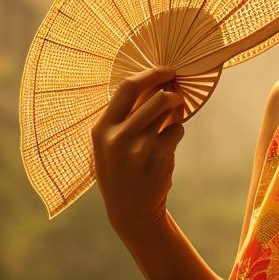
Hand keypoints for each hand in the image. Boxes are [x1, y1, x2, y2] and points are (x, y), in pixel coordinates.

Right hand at [93, 65, 186, 235]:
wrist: (131, 210)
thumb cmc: (120, 170)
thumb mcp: (109, 144)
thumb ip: (124, 117)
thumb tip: (155, 82)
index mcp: (101, 130)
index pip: (127, 87)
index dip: (151, 74)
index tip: (166, 70)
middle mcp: (118, 137)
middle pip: (155, 96)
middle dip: (171, 90)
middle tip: (176, 93)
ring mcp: (140, 148)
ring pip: (169, 110)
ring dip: (176, 109)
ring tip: (171, 117)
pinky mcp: (159, 157)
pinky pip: (177, 130)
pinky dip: (176, 131)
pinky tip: (166, 145)